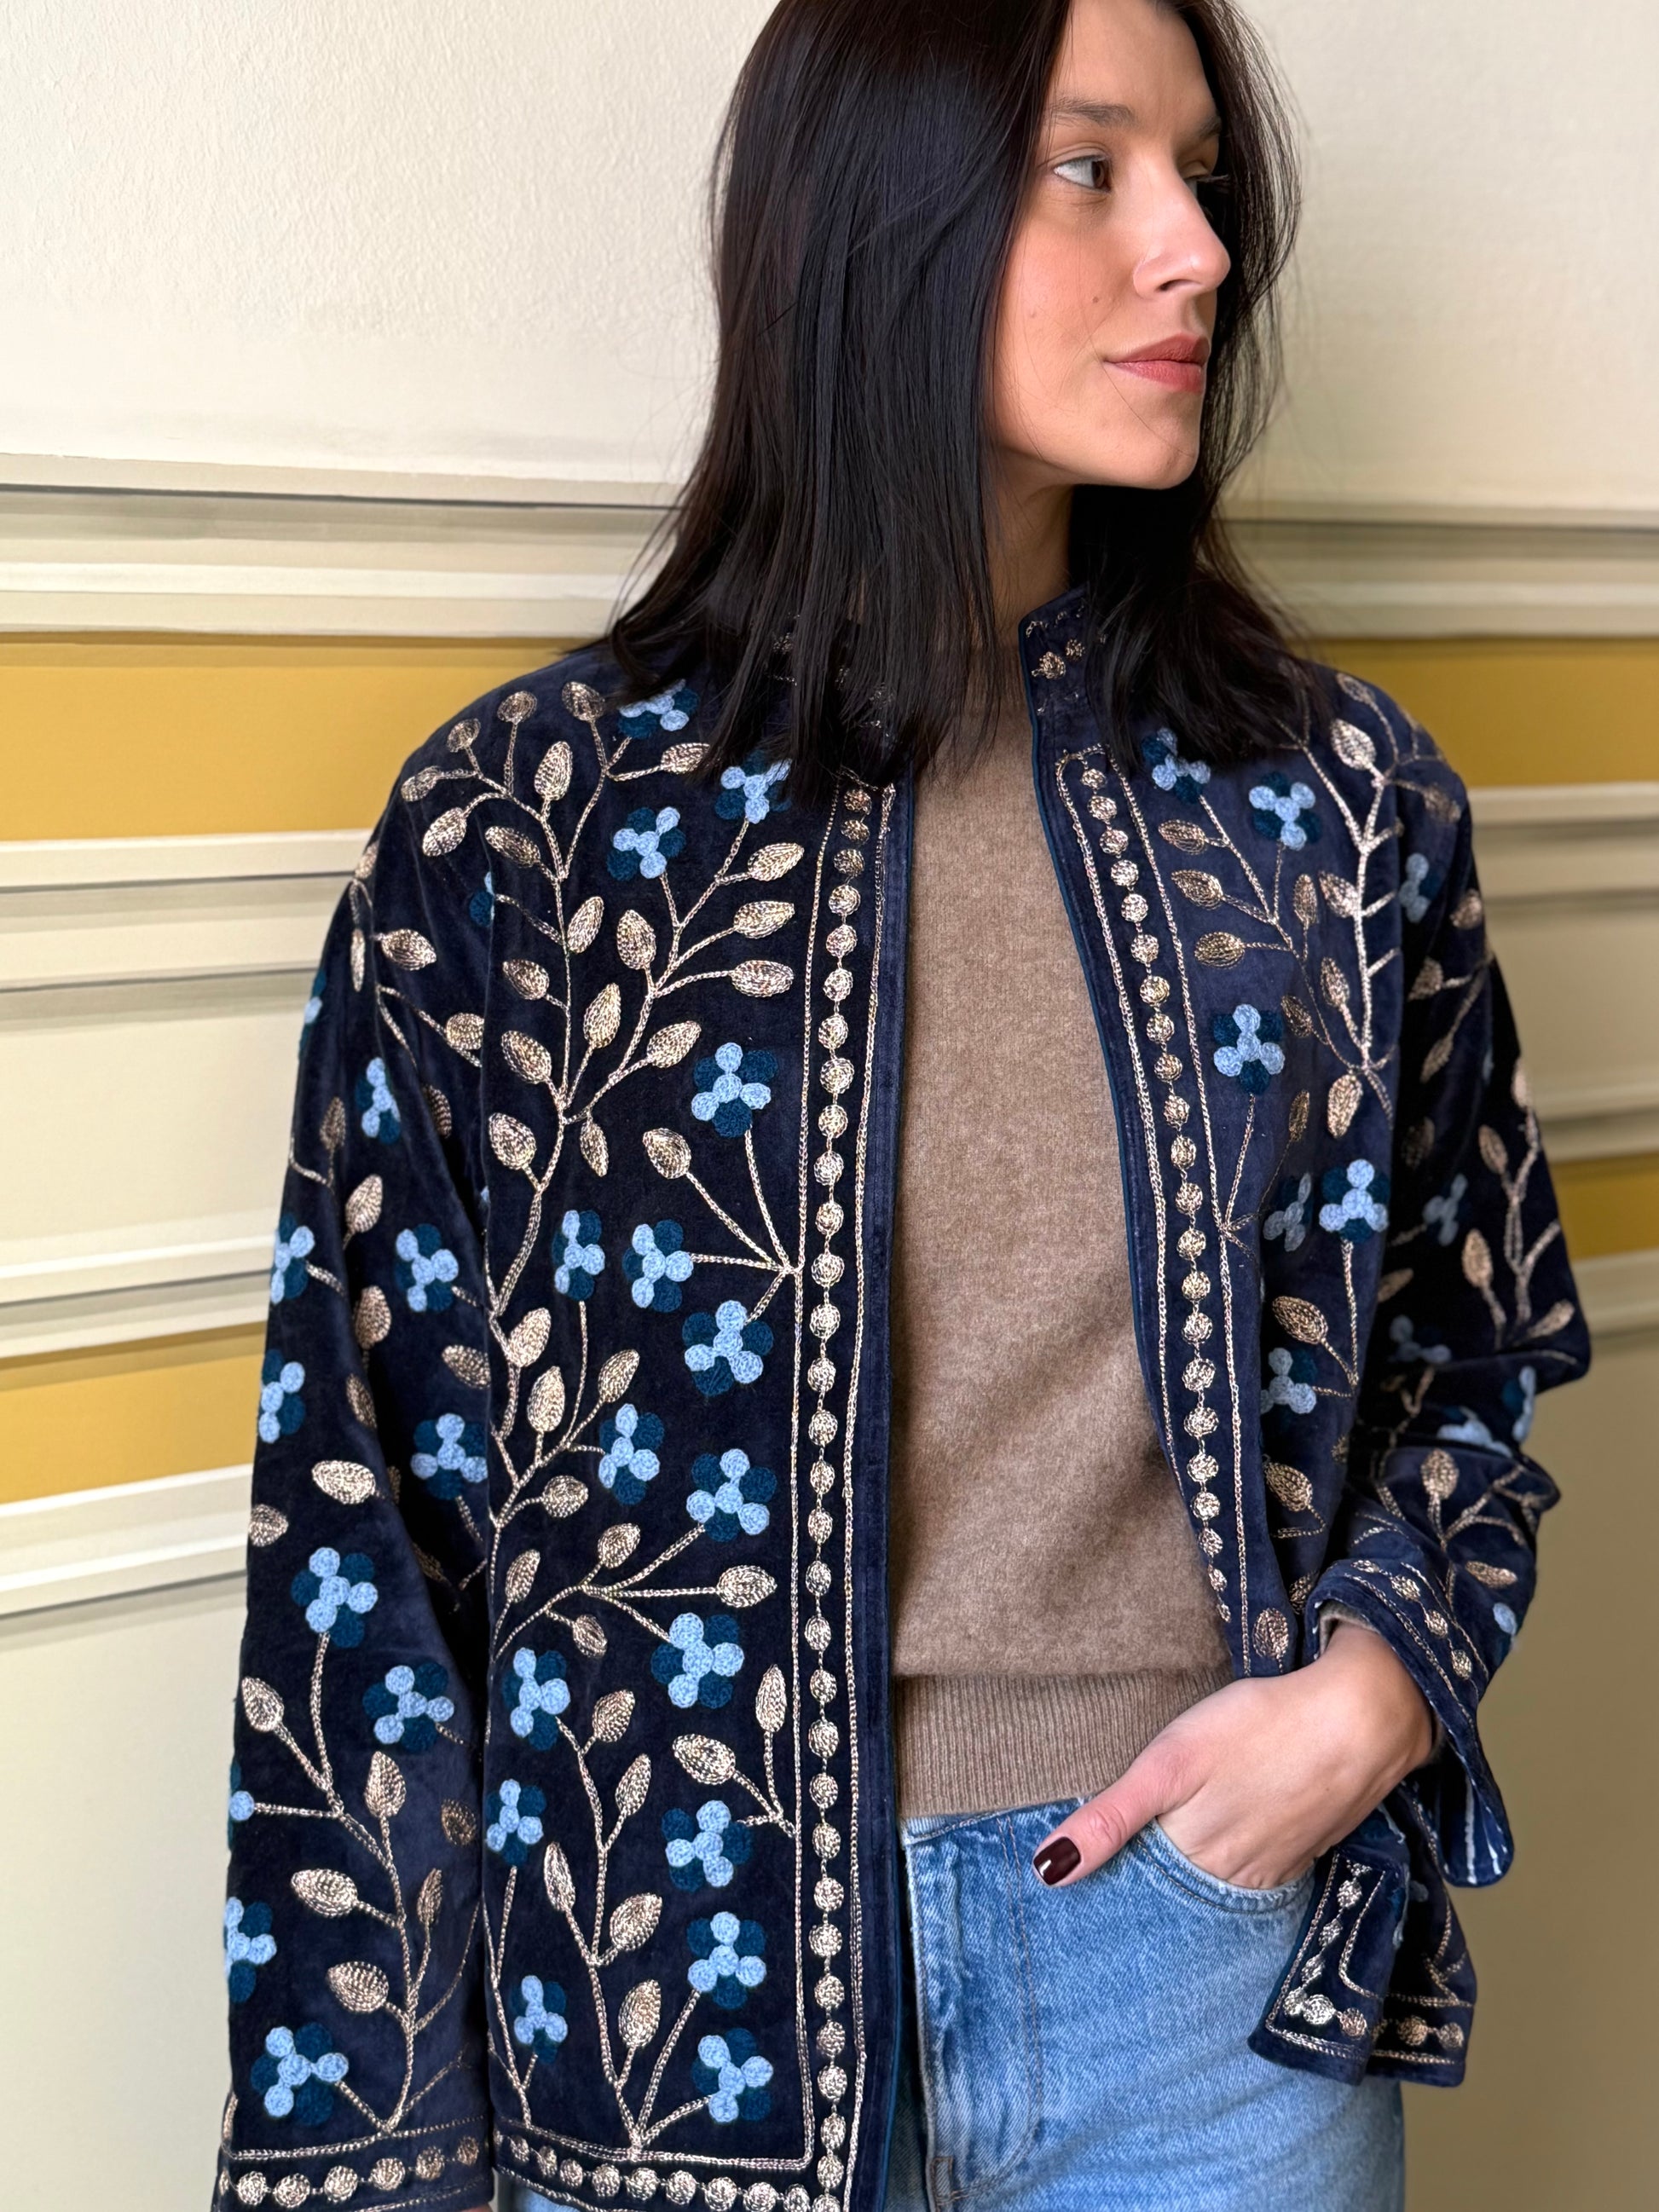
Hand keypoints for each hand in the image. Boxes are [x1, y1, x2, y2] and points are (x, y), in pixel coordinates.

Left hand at [1031, 1621, 1434, 1890]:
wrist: (1362, 1720)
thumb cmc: (1260, 1729)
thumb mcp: (1171, 1762)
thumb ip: (1110, 1817)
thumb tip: (1046, 1872)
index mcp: (1191, 1857)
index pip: (1132, 1895)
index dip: (1100, 1896)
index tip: (1063, 1906)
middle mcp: (1230, 1878)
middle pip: (1171, 1900)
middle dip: (1137, 1902)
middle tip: (1096, 1908)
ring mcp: (1270, 1867)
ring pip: (1210, 1893)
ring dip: (1180, 1893)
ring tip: (1143, 1889)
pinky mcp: (1299, 1849)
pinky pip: (1251, 1879)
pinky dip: (1223, 1877)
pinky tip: (1212, 1864)